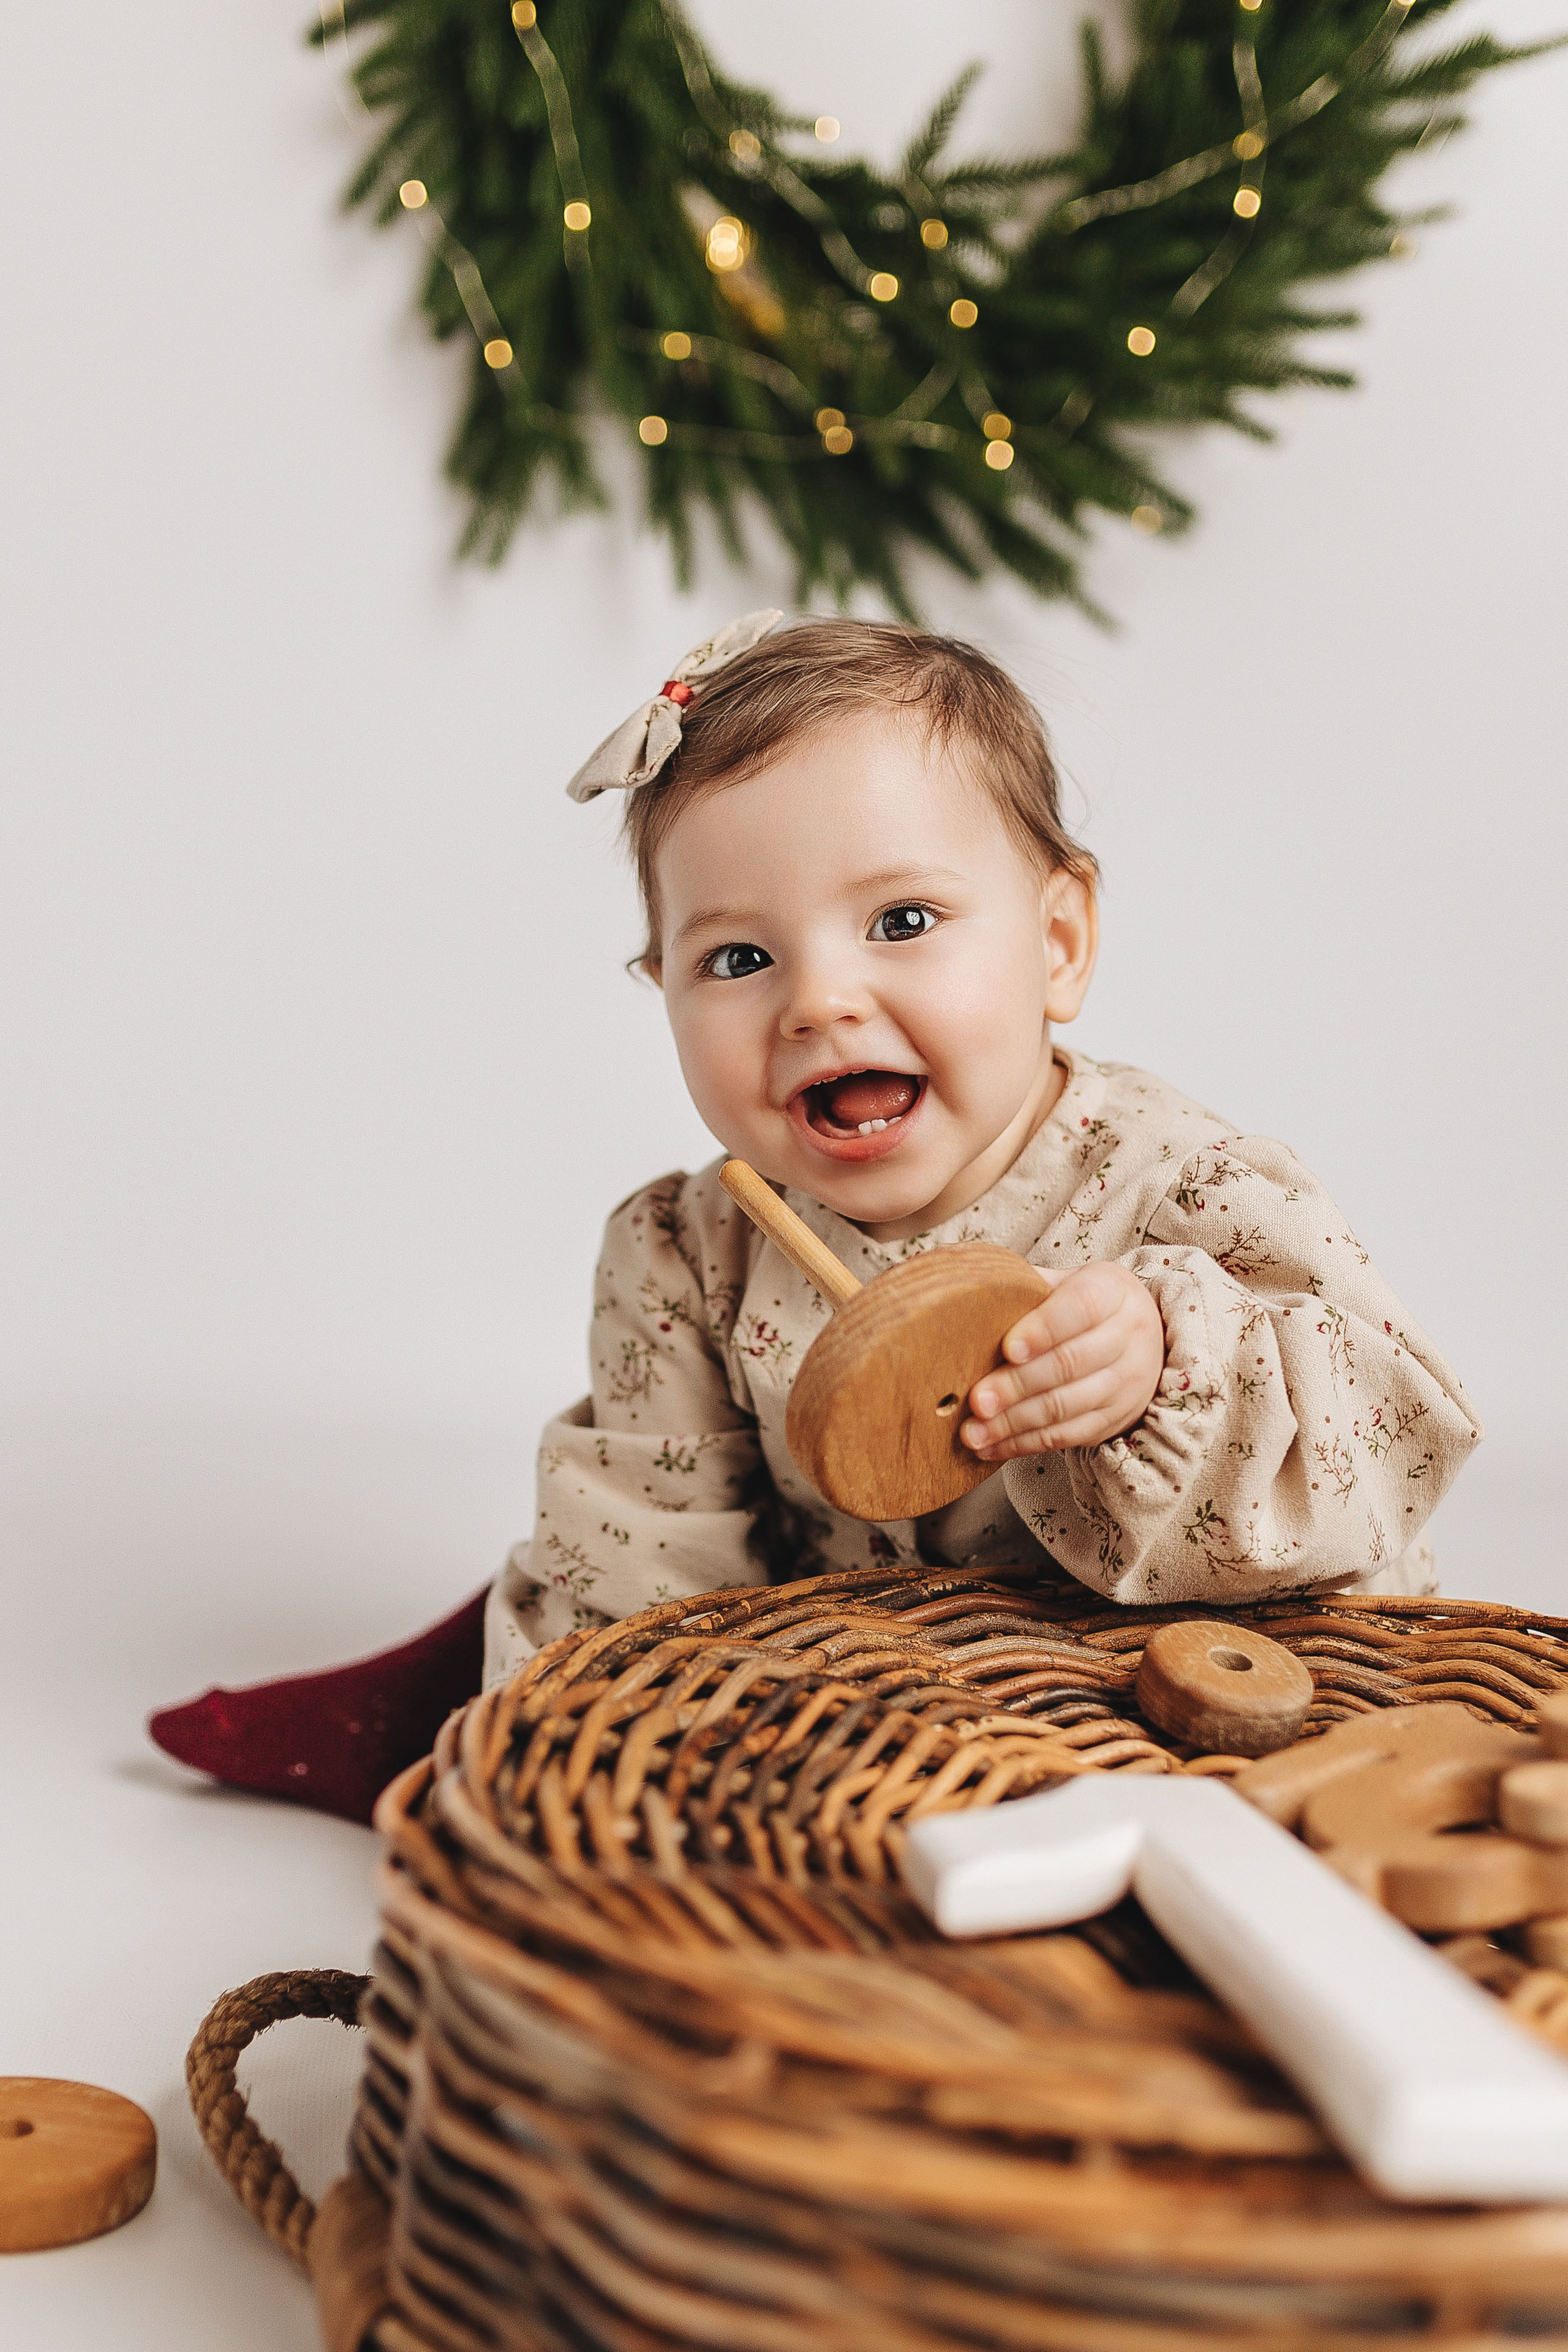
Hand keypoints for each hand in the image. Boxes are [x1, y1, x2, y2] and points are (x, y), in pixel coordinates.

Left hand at [961, 1262, 1165, 1461]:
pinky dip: (1025, 1444)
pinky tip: (992, 1446)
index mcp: (1112, 1292)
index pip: (1080, 1308)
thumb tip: (972, 1294)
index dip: (1043, 1330)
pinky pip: (1067, 1435)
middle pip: (1069, 1363)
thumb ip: (1029, 1288)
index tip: (1008, 1349)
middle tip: (978, 1400)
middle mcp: (1127, 1336)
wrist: (1145, 1338)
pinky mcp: (1114, 1419)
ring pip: (1066, 1406)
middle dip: (1017, 1385)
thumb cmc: (1086, 1306)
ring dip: (1015, 1422)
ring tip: (974, 1431)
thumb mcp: (1068, 1282)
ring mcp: (1124, 1383)